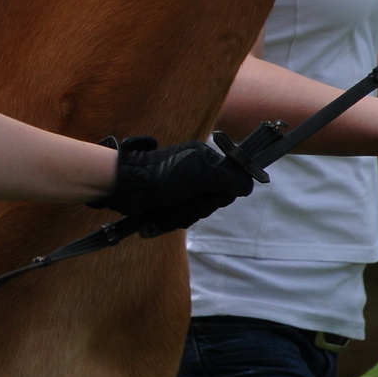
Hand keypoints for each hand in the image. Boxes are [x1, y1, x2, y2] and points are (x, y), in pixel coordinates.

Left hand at [88, 136, 253, 235]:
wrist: (129, 188)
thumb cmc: (164, 177)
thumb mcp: (203, 174)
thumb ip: (229, 179)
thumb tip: (249, 184)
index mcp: (203, 158)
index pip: (229, 181)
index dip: (220, 194)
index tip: (210, 195)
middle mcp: (194, 170)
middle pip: (212, 199)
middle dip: (199, 206)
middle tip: (185, 200)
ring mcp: (180, 186)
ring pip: (196, 210)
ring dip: (184, 214)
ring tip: (169, 207)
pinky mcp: (168, 199)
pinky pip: (180, 216)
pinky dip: (171, 218)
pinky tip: (161, 215)